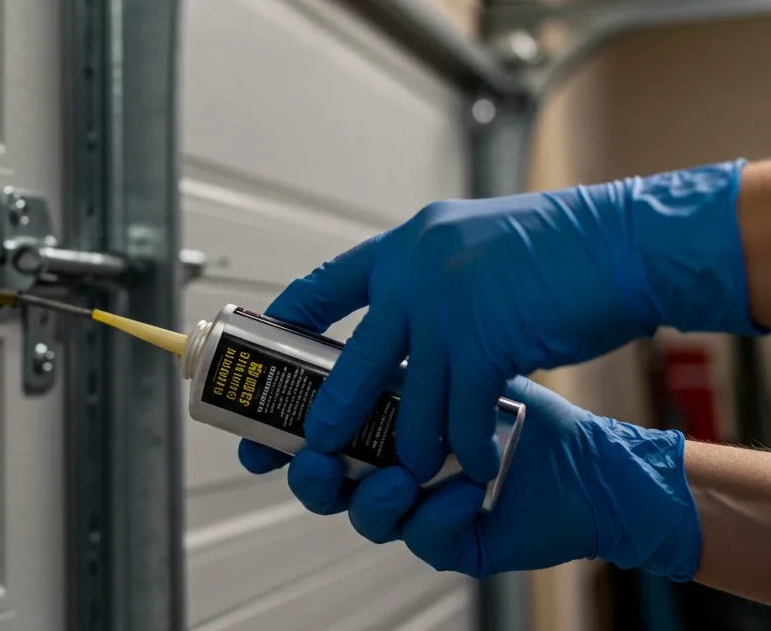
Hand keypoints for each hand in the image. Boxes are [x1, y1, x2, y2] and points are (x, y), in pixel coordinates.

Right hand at [238, 378, 701, 580]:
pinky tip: (464, 489)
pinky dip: (436, 516)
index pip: (310, 426)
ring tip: (398, 477)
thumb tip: (340, 304)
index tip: (252, 417)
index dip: (272, 425)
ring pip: (361, 515)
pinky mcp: (451, 540)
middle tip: (308, 453)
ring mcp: (416, 508)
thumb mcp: (458, 355)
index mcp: (380, 423)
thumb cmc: (526, 412)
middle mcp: (389, 468)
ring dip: (369, 496)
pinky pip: (425, 540)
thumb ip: (400, 335)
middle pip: (319, 476)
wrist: (593, 464)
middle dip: (304, 467)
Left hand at [268, 160, 754, 483]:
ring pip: (403, 403)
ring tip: (408, 475)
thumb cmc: (557, 250)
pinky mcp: (481, 339)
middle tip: (307, 450)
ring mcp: (443, 306)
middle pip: (346, 363)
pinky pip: (457, 415)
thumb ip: (427, 279)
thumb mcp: (470, 247)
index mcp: (404, 246)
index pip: (322, 286)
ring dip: (406, 448)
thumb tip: (398, 319)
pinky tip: (473, 466)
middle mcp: (412, 271)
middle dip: (327, 416)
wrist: (622, 244)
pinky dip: (463, 448)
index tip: (259, 353)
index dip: (286, 322)